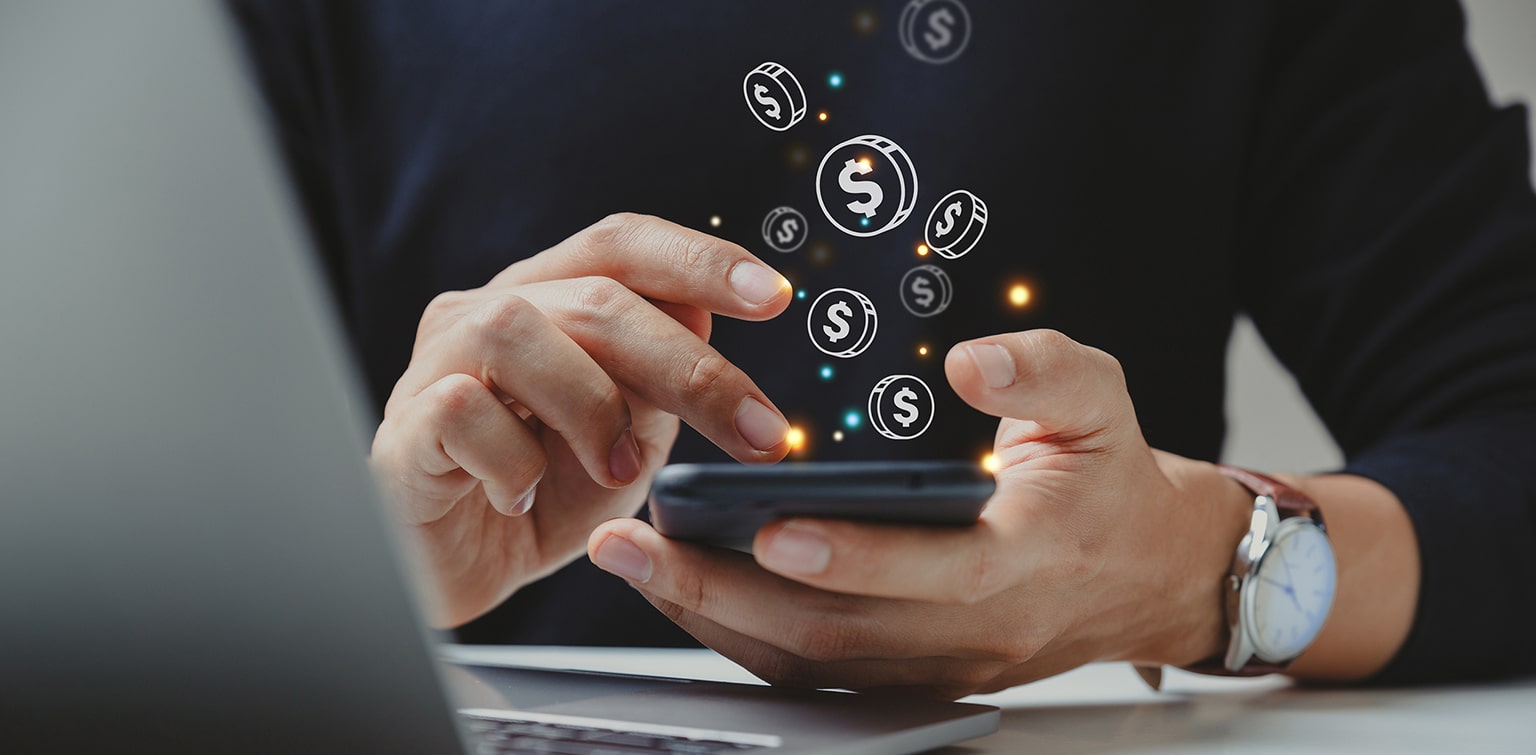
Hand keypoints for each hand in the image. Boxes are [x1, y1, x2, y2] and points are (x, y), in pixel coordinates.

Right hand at [371, 213, 793, 627]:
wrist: (459, 573)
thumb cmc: (543, 495)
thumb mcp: (627, 436)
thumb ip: (658, 379)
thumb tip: (704, 318)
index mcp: (547, 298)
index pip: (621, 244)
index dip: (698, 258)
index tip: (776, 296)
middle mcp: (486, 312)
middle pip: (594, 296)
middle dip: (688, 366)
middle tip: (757, 434)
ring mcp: (435, 364)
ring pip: (515, 329)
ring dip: (592, 406)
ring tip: (620, 472)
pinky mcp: (402, 428)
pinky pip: (461, 410)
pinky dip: (514, 462)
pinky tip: (525, 499)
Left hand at [588, 329, 1249, 698]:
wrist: (1145, 574)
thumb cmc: (1108, 481)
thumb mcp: (1102, 403)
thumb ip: (1044, 373)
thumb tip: (972, 361)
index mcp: (1024, 564)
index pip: (935, 575)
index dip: (854, 556)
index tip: (773, 527)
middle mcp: (972, 633)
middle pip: (836, 632)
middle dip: (723, 592)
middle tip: (634, 545)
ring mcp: (935, 665)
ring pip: (808, 660)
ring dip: (710, 616)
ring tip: (631, 561)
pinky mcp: (906, 672)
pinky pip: (810, 668)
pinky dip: (737, 633)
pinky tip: (679, 588)